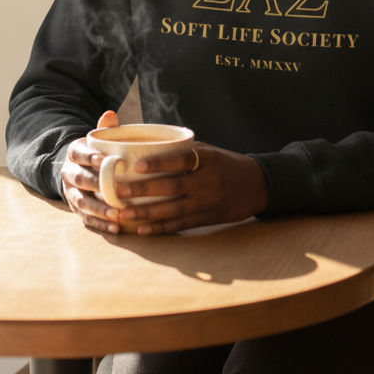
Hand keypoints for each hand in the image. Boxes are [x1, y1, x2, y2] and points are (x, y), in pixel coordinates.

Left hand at [60, 110, 269, 234]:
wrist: (256, 185)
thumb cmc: (225, 163)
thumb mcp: (208, 151)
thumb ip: (182, 150)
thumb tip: (146, 144)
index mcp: (208, 160)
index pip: (181, 160)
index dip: (159, 163)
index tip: (136, 165)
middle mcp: (208, 182)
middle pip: (172, 187)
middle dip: (143, 191)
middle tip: (118, 190)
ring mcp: (208, 203)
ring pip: (173, 210)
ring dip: (145, 214)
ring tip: (122, 213)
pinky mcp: (207, 219)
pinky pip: (180, 225)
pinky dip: (160, 229)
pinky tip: (141, 230)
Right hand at [61, 109, 121, 230]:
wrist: (76, 169)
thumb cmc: (94, 153)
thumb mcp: (95, 139)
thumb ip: (104, 129)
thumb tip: (110, 114)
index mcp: (74, 154)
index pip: (79, 155)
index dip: (90, 157)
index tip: (104, 159)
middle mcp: (68, 174)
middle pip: (79, 181)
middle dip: (96, 186)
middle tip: (115, 190)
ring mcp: (71, 193)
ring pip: (81, 203)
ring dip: (99, 210)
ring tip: (117, 214)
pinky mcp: (76, 210)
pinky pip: (86, 219)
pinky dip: (100, 224)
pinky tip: (116, 228)